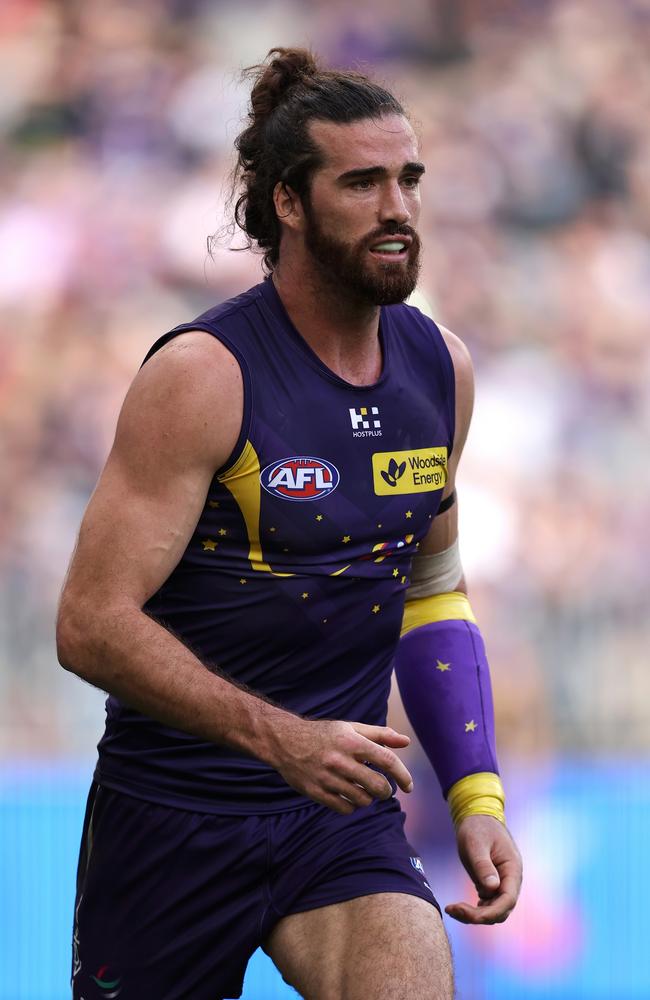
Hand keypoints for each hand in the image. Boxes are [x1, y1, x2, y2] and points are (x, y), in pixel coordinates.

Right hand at [269, 718, 413, 814]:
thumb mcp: (350, 728)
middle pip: (377, 786)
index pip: (387, 761)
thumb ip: (380, 735)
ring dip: (368, 798)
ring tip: (362, 790)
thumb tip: (406, 742)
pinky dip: (352, 806)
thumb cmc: (324, 735)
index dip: (403, 775)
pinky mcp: (316, 792)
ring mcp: (327, 778)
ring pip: (362, 800)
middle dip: (385, 791)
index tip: (409, 786)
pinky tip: (349, 797)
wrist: (285, 741)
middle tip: (382, 788)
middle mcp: (340, 760)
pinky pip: (344, 809)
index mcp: (352, 742)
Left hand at [445, 814, 521, 924]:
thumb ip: (483, 865)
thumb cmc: (477, 827)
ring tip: (452, 909)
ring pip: (493, 909)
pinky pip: (488, 903)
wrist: (477, 817)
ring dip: (475, 914)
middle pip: (500, 909)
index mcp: (512, 869)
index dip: (489, 912)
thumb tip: (492, 888)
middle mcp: (511, 880)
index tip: (466, 913)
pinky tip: (459, 907)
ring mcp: (503, 883)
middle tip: (452, 909)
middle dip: (478, 916)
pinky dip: (475, 909)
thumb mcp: (476, 844)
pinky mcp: (492, 884)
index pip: (507, 900)